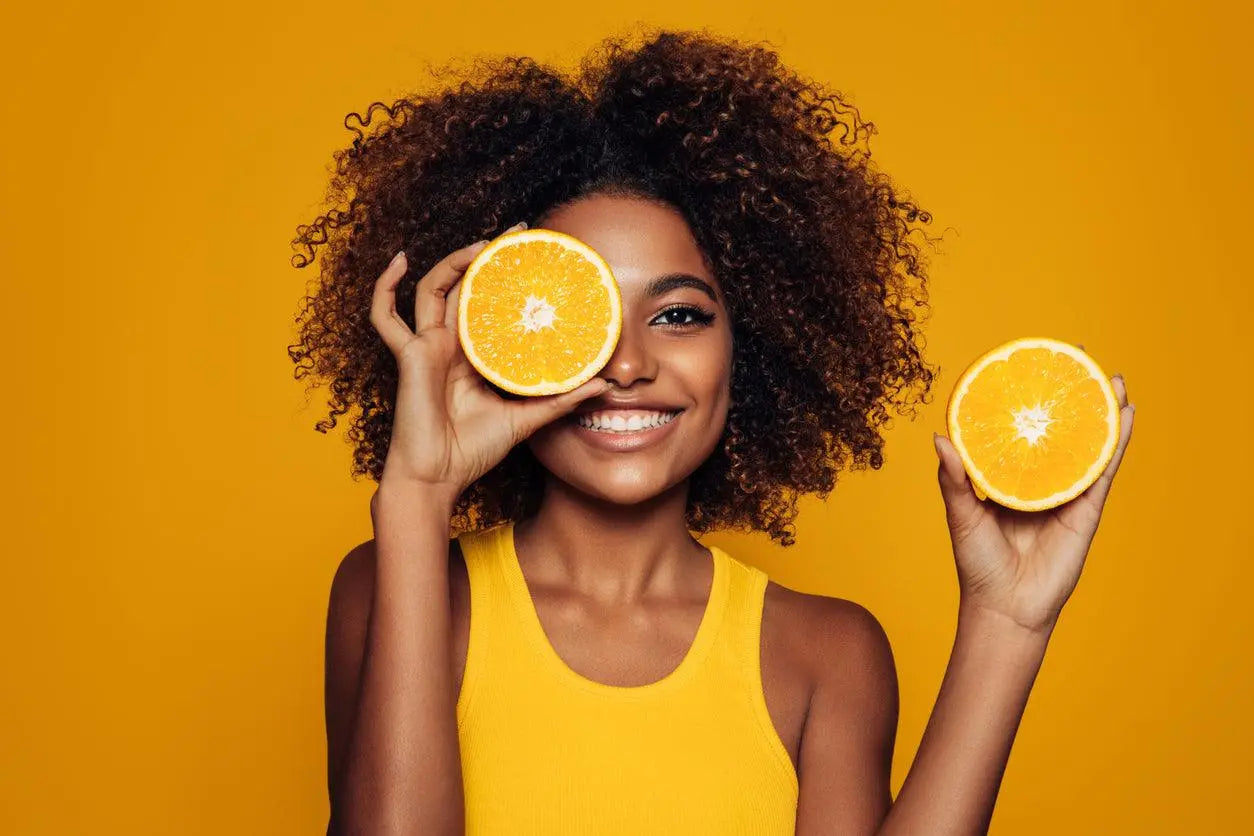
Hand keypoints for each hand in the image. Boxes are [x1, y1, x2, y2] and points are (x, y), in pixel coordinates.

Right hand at [368, 223, 609, 497]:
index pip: (490, 304)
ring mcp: (426, 346)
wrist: (437, 477)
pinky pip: (385, 317)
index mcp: (474, 355)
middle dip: (488, 256)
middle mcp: (449, 344)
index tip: (534, 255)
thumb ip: (560, 400)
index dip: (507, 279)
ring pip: (434, 288)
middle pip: (465, 285)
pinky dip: (385, 287)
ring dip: (456, 261)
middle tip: (518, 234)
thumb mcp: (526, 419)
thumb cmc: (472, 451)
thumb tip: (603, 385)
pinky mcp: (409, 355)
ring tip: (483, 244)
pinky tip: (400, 261)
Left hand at [932, 371, 1135, 633]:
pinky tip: (1126, 416)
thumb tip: (939, 437)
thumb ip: (953, 480)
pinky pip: (1103, 471)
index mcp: (1008, 481)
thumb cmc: (978, 566)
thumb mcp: (961, 515)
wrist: (1005, 608)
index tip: (1033, 371)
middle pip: (1059, 435)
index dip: (1028, 406)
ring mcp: (1065, 496)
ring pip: (1087, 447)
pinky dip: (1116, 443)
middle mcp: (1039, 484)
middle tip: (1080, 362)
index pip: (1020, 435)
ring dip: (1103, 414)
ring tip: (1113, 381)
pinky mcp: (1086, 511)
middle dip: (1071, 402)